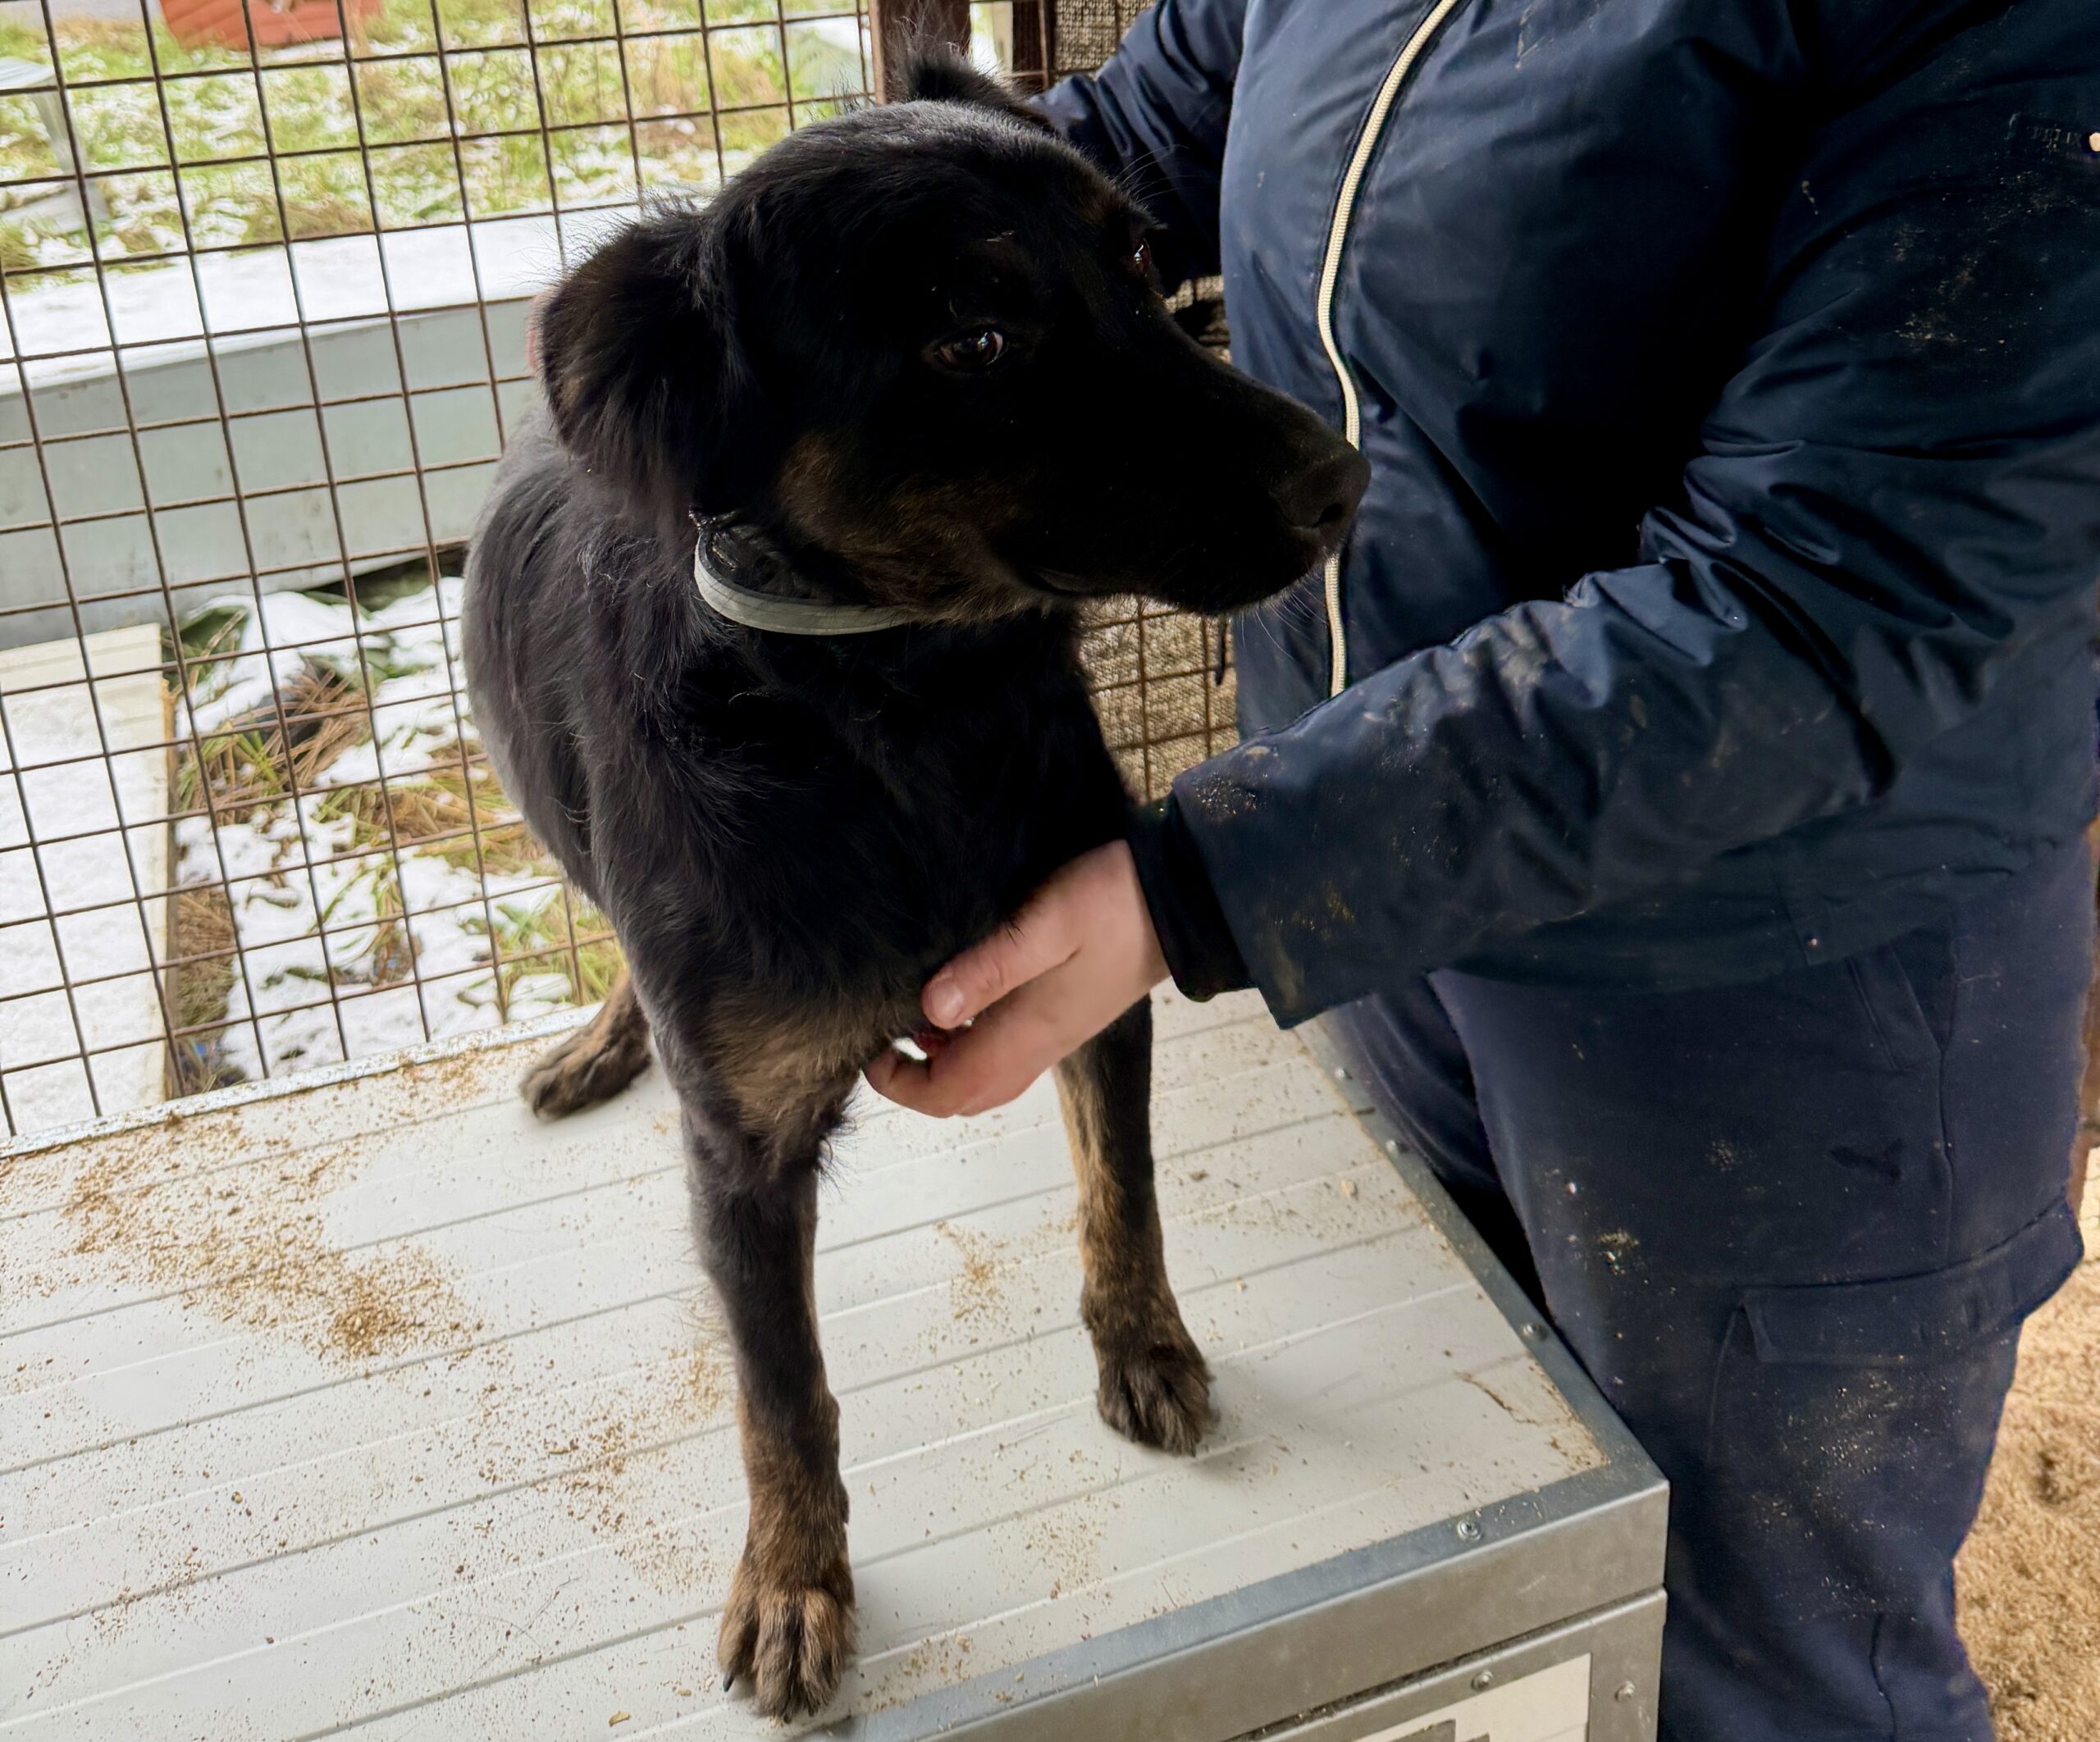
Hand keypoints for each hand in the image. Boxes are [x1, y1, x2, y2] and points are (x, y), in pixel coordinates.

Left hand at [866, 841, 1167, 1116]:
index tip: (872, 1049)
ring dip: (946, 1063)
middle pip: (967, 1097)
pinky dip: (973, 1042)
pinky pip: (1009, 1052)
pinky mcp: (1066, 1016)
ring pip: (989, 1077)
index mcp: (1029, 1033)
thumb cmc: (1115, 902)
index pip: (950, 1093)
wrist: (1184, 901)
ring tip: (915, 1016)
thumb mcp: (1047, 923)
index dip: (901, 1084)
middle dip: (919, 1082)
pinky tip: (961, 997)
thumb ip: (989, 967)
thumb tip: (931, 1008)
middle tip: (886, 1039)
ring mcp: (1056, 1034)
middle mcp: (1041, 1047)